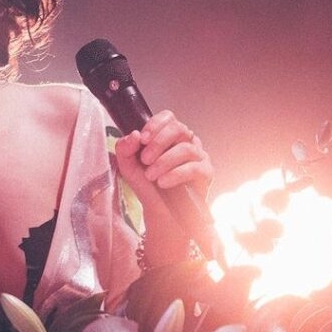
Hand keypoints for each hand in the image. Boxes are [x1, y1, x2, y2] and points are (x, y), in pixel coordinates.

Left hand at [114, 111, 213, 265]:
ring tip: (152, 176)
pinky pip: (195, 167)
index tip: (142, 139)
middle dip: (159, 143)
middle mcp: (187, 142)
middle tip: (145, 160)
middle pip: (179, 128)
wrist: (160, 213)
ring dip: (165, 161)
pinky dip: (176, 174)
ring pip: (186, 148)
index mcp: (170, 137)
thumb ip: (124, 149)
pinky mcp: (207, 173)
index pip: (169, 117)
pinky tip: (164, 182)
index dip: (155, 125)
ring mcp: (199, 156)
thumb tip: (132, 135)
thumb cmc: (149, 187)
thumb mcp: (129, 167)